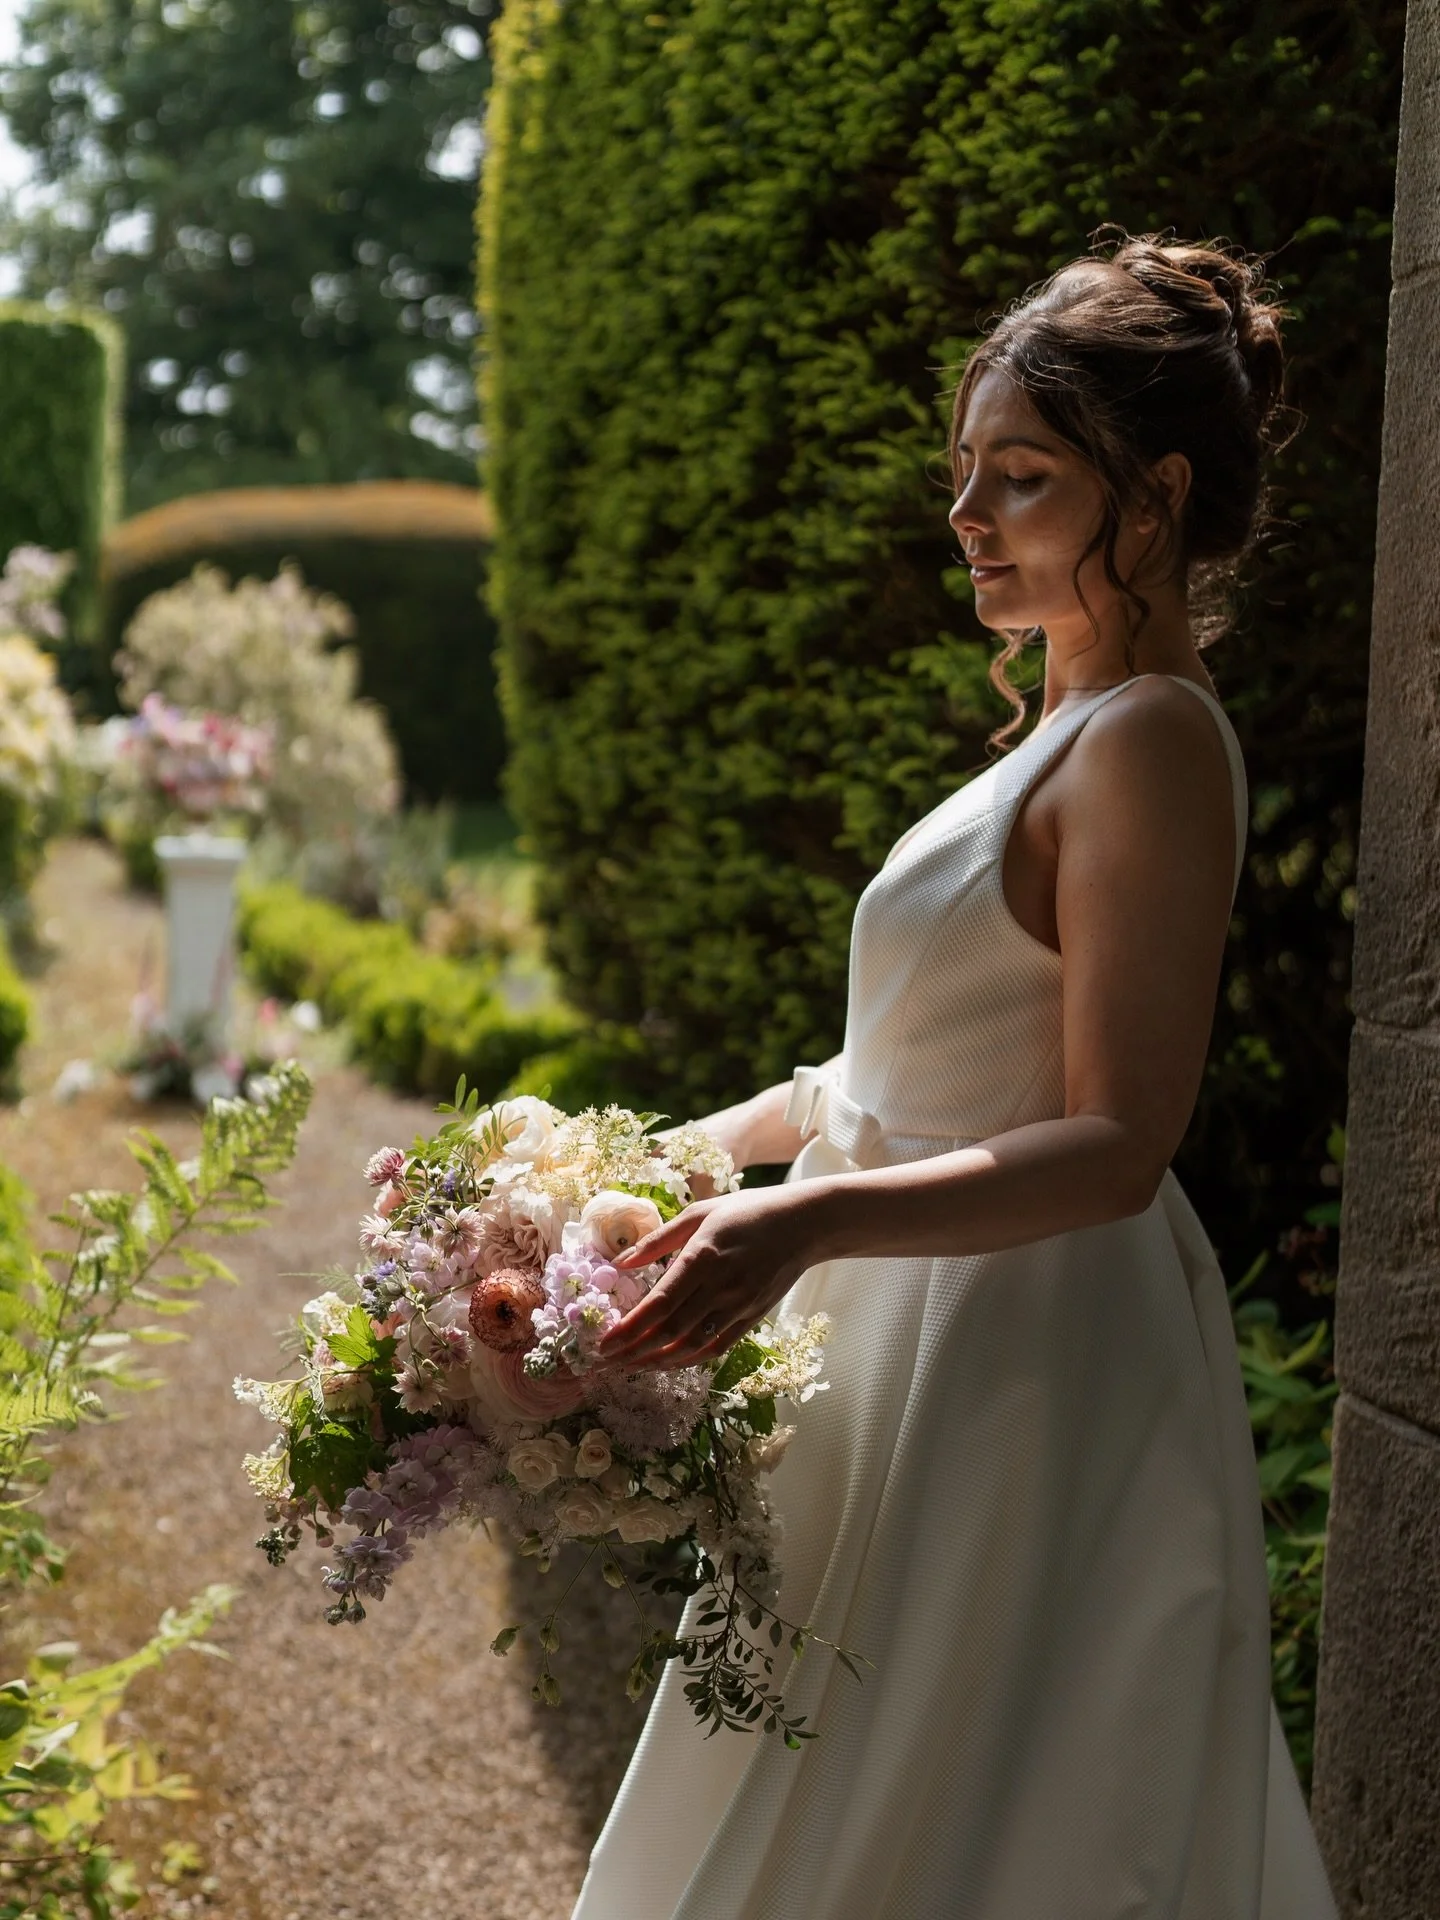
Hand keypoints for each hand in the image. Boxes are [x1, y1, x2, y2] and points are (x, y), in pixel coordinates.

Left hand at [598, 1186, 819, 1370]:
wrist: (805, 1224)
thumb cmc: (748, 1211)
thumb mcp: (700, 1213)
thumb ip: (658, 1240)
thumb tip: (620, 1262)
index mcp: (702, 1257)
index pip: (659, 1304)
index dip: (629, 1329)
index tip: (604, 1343)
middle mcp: (720, 1287)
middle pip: (670, 1331)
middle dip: (634, 1351)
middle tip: (607, 1362)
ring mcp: (739, 1306)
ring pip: (692, 1345)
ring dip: (658, 1361)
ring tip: (631, 1366)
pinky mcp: (752, 1317)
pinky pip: (716, 1347)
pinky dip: (689, 1359)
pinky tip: (668, 1362)